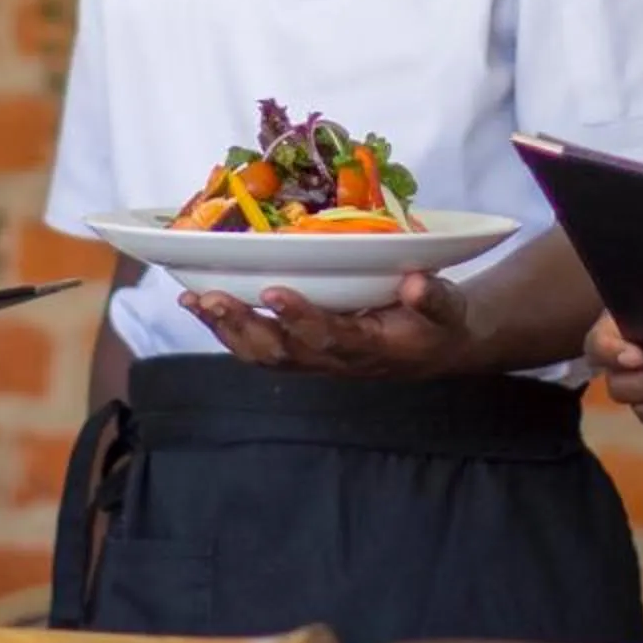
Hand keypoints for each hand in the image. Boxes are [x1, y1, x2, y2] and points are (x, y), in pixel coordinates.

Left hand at [180, 272, 474, 377]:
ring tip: (195, 301)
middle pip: (282, 351)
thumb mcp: (446, 309)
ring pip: (263, 354)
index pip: (329, 337)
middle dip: (244, 325)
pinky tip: (200, 307)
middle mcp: (334, 359)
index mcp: (368, 347)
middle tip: (213, 297)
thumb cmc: (438, 323)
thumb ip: (433, 298)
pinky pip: (259, 349)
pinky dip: (227, 330)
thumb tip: (415, 282)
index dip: (301, 318)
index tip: (274, 291)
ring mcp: (314, 360)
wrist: (435, 350)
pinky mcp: (302, 354)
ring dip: (227, 329)